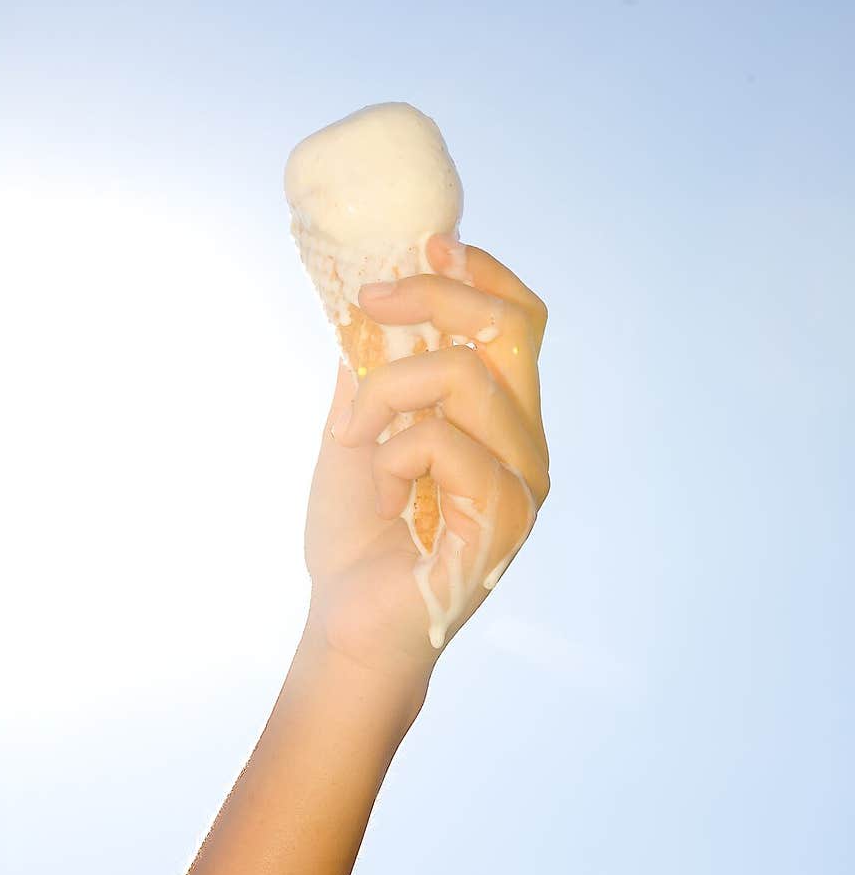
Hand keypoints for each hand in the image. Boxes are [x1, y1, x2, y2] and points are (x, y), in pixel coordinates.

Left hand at [303, 235, 549, 686]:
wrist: (348, 626)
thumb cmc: (357, 538)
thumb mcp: (355, 432)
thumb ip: (373, 372)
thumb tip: (367, 304)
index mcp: (502, 419)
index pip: (522, 322)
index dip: (484, 273)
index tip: (428, 247)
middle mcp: (525, 443)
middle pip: (509, 328)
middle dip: (435, 297)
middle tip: (368, 303)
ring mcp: (523, 480)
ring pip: (464, 377)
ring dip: (387, 395)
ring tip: (355, 438)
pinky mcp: (505, 518)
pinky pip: (445, 442)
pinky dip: (392, 453)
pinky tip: (382, 491)